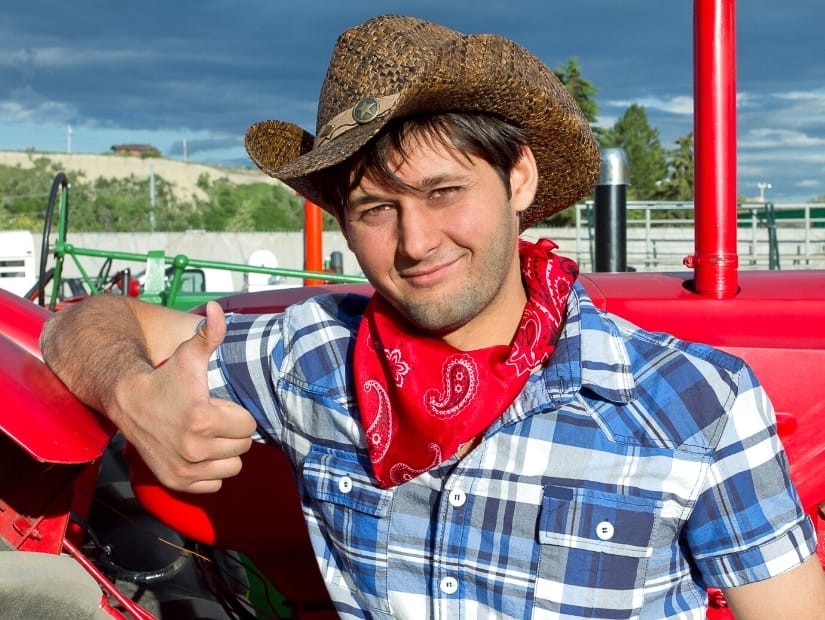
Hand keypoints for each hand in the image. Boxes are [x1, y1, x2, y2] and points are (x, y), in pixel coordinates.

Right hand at [111, 301, 256, 492]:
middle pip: (242, 447)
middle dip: (232, 432)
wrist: (128, 400)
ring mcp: (185, 468)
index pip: (248, 426)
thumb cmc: (165, 376)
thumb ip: (211, 332)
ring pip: (232, 467)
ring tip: (205, 435)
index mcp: (203, 419)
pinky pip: (214, 484)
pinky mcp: (176, 481)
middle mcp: (194, 448)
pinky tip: (196, 452)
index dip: (236, 414)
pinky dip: (210, 471)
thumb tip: (219, 308)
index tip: (217, 406)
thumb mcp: (190, 354)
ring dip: (224, 452)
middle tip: (211, 419)